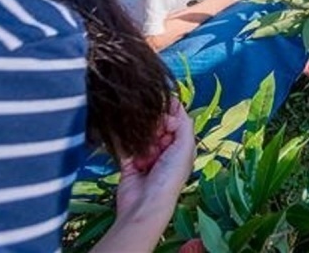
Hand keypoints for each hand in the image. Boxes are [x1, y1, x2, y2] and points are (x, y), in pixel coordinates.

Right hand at [116, 99, 194, 223]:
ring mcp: (147, 157)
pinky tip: (123, 133)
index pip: (177, 122)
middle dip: (156, 125)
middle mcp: (165, 152)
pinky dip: (124, 141)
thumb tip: (176, 108)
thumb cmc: (170, 177)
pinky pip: (125, 147)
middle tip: (155, 131)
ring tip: (144, 143)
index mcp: (182, 148)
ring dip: (142, 135)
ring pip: (142, 135)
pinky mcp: (129, 163)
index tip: (163, 104)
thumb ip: (184, 125)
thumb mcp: (185, 147)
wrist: (145, 203)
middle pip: (159, 126)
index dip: (171, 113)